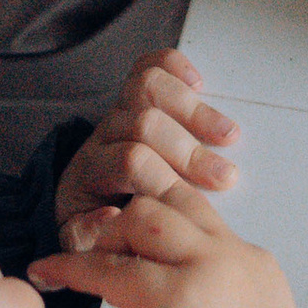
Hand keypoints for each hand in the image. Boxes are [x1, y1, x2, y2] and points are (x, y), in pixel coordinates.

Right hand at [32, 182, 307, 307]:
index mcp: (176, 297)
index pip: (105, 266)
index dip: (66, 268)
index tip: (44, 271)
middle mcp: (214, 263)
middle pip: (143, 214)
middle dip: (111, 236)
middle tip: (96, 265)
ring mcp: (245, 257)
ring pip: (186, 204)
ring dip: (153, 220)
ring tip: (137, 256)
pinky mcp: (265, 262)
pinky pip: (220, 230)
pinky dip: (191, 238)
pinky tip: (178, 272)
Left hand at [52, 49, 239, 252]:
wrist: (80, 200)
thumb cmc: (90, 224)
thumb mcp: (80, 243)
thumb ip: (88, 236)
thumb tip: (111, 216)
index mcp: (90, 172)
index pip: (129, 160)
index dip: (165, 176)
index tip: (194, 200)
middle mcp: (103, 135)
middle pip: (145, 122)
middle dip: (190, 149)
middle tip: (224, 176)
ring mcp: (119, 110)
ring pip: (149, 86)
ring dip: (193, 109)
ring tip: (227, 135)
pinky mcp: (134, 96)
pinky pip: (151, 63)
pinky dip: (177, 67)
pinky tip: (199, 86)